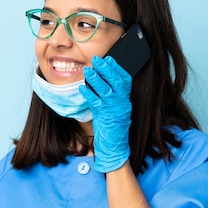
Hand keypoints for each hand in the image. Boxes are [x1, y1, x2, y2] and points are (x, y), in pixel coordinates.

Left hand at [80, 56, 131, 172]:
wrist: (115, 148)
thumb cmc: (112, 129)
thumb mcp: (113, 110)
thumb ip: (108, 97)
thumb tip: (97, 81)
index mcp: (125, 100)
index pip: (124, 80)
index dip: (117, 68)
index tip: (109, 59)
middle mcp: (122, 103)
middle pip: (116, 82)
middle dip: (106, 69)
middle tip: (96, 59)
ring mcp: (114, 110)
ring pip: (106, 90)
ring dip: (96, 79)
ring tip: (87, 70)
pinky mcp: (106, 116)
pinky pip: (96, 102)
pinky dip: (88, 93)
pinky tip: (82, 87)